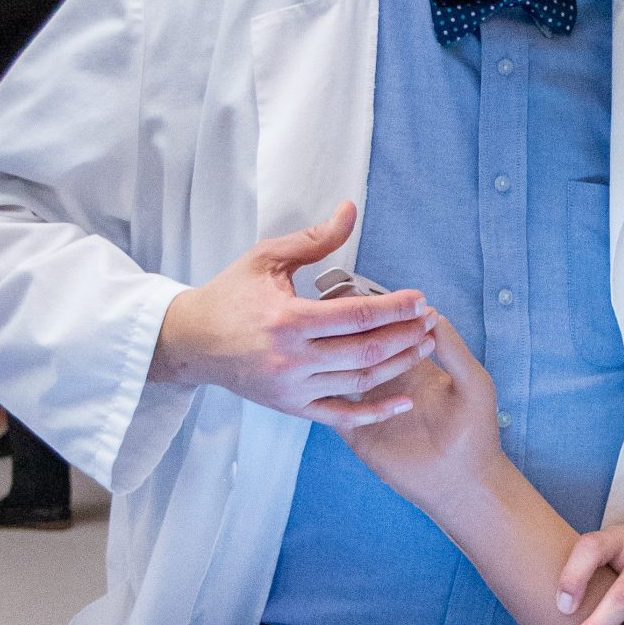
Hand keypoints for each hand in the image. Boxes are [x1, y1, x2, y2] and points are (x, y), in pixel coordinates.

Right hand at [149, 200, 437, 425]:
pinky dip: (375, 411)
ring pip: (360, 381)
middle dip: (405, 335)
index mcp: (288, 318)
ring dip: (399, 365)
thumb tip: (350, 209)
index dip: (395, 307)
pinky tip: (403, 401)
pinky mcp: (291, 406)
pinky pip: (341, 415)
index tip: (420, 299)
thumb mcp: (267, 258)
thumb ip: (314, 239)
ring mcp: (292, 387)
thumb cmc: (230, 295)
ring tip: (425, 346)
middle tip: (432, 321)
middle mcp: (292, 358)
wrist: (191, 341)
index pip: (357, 314)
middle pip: (365, 349)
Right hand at [346, 317, 499, 515]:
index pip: (386, 332)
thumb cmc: (475, 432)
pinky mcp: (357, 433)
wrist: (464, 482)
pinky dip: (330, 399)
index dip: (379, 316)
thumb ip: (452, 347)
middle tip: (339, 321)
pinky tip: (340, 389)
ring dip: (334, 362)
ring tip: (334, 352)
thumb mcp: (472, 382)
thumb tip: (428, 311)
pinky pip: (334, 412)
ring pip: (339, 376)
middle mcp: (387, 381)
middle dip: (349, 334)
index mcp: (412, 365)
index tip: (370, 302)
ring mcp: (369, 406)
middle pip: (358, 349)